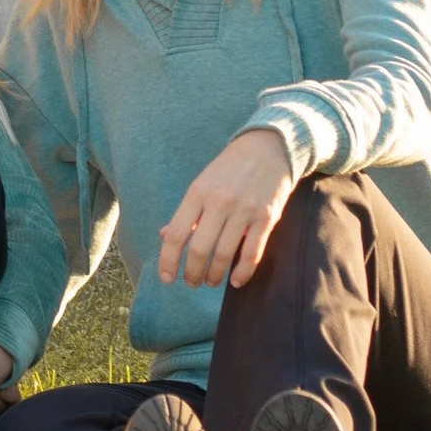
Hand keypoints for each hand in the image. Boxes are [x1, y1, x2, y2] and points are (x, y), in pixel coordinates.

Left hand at [157, 125, 295, 291]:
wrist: (266, 148)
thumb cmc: (228, 170)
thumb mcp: (201, 184)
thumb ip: (186, 213)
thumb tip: (164, 237)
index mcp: (197, 192)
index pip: (177, 233)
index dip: (168, 259)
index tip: (166, 278)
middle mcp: (219, 202)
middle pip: (199, 249)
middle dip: (192, 273)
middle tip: (191, 282)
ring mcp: (244, 210)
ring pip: (224, 254)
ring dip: (214, 275)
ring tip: (210, 281)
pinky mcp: (266, 218)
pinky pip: (252, 253)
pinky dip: (242, 273)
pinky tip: (235, 281)